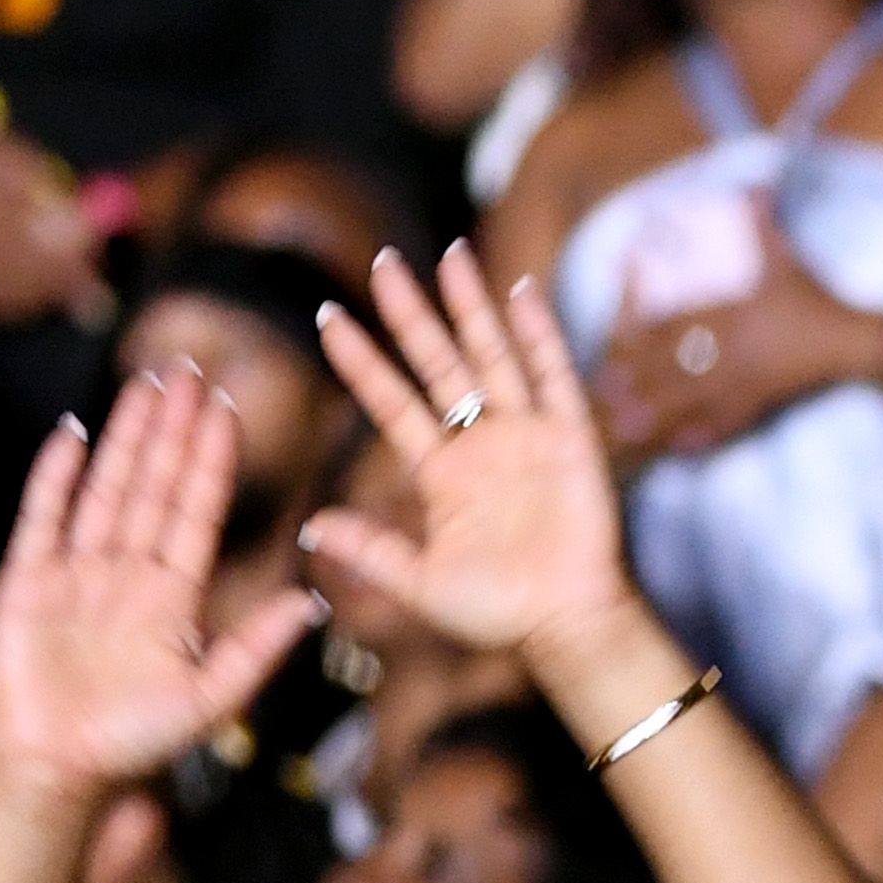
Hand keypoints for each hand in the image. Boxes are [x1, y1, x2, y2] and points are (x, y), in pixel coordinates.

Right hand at [0, 369, 319, 800]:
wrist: (62, 769)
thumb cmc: (137, 742)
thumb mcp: (212, 698)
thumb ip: (257, 649)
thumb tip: (312, 603)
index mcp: (174, 596)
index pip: (196, 512)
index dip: (211, 461)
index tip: (228, 409)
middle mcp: (127, 574)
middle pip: (154, 486)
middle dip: (172, 430)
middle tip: (190, 372)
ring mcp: (76, 572)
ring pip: (107, 489)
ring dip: (125, 438)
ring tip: (144, 385)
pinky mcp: (27, 581)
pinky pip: (43, 518)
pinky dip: (56, 477)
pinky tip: (72, 433)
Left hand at [301, 244, 646, 677]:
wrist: (567, 626)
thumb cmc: (497, 614)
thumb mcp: (419, 584)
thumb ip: (371, 551)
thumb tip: (311, 527)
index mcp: (440, 474)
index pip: (391, 401)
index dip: (360, 360)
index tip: (328, 316)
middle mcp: (479, 444)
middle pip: (437, 362)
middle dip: (410, 313)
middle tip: (382, 261)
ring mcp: (526, 437)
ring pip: (491, 356)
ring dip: (471, 306)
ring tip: (450, 256)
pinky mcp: (570, 440)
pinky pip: (553, 376)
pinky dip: (539, 335)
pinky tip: (523, 292)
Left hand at [583, 213, 882, 465]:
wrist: (859, 345)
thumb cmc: (822, 300)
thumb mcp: (791, 258)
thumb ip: (767, 224)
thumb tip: (755, 188)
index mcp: (734, 317)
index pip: (680, 322)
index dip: (644, 327)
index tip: (615, 334)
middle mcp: (736, 353)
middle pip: (678, 368)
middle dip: (641, 379)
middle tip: (606, 389)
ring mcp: (751, 382)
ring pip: (698, 400)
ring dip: (662, 413)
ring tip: (629, 424)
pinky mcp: (767, 401)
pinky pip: (732, 421)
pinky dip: (707, 434)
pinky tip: (685, 447)